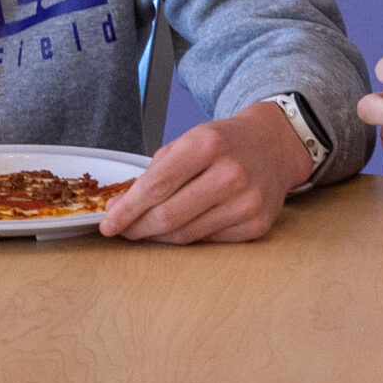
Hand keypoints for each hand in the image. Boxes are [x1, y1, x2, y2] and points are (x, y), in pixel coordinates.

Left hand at [99, 102, 308, 243]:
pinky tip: (184, 226)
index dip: (127, 209)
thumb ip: (156, 173)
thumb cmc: (225, 143)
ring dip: (159, 236)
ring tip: (147, 229)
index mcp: (208, 144)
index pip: (156, 186)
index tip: (109, 222)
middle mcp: (231, 173)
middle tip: (123, 230)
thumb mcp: (189, 140)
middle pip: (169, 215)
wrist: (273, 145)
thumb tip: (122, 208)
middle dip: (138, 227)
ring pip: (187, 234)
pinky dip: (190, 237)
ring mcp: (248, 201)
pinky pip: (210, 241)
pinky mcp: (257, 224)